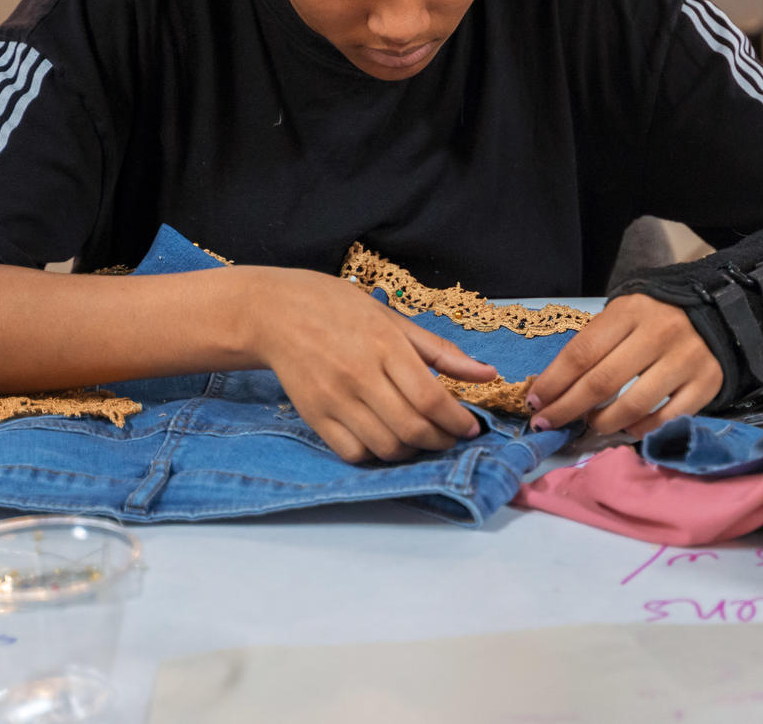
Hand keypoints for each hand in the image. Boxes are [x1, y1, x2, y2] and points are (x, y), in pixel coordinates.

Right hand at [254, 270, 496, 463]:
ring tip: (421, 439)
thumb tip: (487, 373)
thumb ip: (440, 351)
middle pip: (412, 429)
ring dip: (412, 452)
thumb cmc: (338, 307)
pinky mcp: (314, 416)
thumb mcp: (392, 317)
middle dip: (441, 441)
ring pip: (385, 447)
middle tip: (450, 437)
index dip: (457, 421)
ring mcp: (334, 399)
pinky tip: (386, 439)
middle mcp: (359, 375)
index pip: (431, 399)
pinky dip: (377, 455)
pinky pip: (353, 452)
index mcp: (384, 345)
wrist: (275, 313)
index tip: (469, 427)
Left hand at [526, 294, 721, 436]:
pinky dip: (639, 430)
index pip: (582, 353)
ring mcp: (685, 360)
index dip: (554, 382)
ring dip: (602, 423)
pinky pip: (664, 419)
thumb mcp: (623, 317)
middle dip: (567, 409)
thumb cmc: (655, 318)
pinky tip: (626, 427)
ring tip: (591, 424)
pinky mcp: (707, 383)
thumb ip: (593, 346)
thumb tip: (553, 388)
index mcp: (631, 311)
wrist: (716, 313)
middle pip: (601, 383)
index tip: (535, 402)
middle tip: (547, 424)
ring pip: (632, 406)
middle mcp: (659, 334)